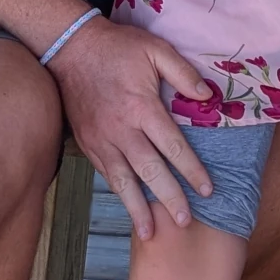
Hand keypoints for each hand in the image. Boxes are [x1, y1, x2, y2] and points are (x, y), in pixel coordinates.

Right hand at [46, 17, 215, 240]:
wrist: (72, 48)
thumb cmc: (118, 47)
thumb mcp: (156, 49)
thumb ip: (182, 72)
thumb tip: (206, 96)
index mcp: (142, 108)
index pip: (173, 146)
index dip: (192, 170)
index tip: (207, 189)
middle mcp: (122, 130)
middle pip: (150, 171)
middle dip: (169, 198)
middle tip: (185, 220)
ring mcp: (102, 140)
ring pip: (123, 181)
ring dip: (137, 207)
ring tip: (150, 232)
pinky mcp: (88, 143)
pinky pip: (106, 173)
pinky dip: (118, 192)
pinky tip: (128, 204)